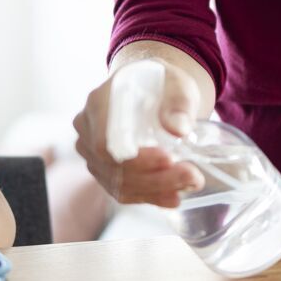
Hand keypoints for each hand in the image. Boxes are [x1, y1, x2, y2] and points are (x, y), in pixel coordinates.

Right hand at [73, 60, 203, 207]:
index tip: (169, 159)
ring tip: (191, 183)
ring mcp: (92, 154)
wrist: (153, 93)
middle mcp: (87, 131)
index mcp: (98, 103)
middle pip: (113, 166)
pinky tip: (173, 195)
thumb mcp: (176, 84)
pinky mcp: (104, 171)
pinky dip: (150, 196)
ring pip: (119, 183)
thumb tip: (179, 129)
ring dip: (157, 189)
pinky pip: (122, 191)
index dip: (135, 158)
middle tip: (193, 176)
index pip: (106, 142)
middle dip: (155, 177)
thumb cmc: (161, 85)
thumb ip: (179, 103)